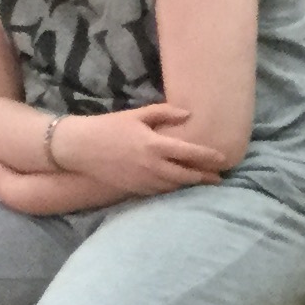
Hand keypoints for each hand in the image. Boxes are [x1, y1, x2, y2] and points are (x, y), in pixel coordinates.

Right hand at [56, 101, 228, 194]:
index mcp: (155, 145)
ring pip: (174, 186)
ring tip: (204, 182)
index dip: (209, 157)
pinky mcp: (135, 190)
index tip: (223, 159)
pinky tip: (179, 186)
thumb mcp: (137, 115)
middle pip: (187, 175)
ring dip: (190, 185)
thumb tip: (189, 115)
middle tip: (220, 177)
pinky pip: (160, 191)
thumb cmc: (109, 127)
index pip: (190, 153)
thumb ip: (165, 113)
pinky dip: (173, 189)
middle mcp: (152, 166)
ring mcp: (144, 181)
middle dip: (205, 177)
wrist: (80, 149)